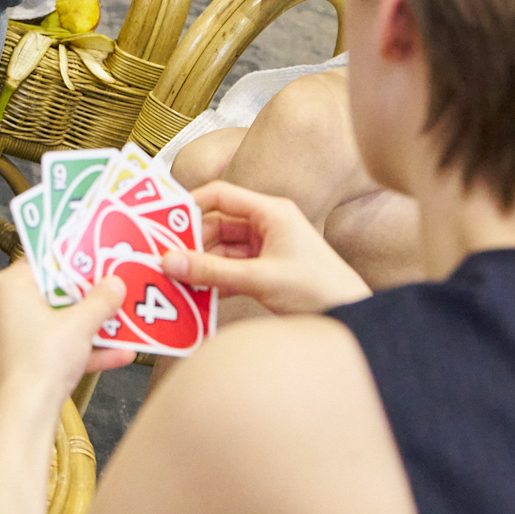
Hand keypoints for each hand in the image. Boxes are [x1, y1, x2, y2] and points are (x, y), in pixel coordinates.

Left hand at [0, 258, 132, 411]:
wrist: (26, 414)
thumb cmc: (42, 362)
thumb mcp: (81, 324)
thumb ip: (101, 301)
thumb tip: (115, 283)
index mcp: (11, 287)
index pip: (43, 259)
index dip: (73, 258)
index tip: (98, 256)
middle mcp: (6, 307)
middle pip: (54, 292)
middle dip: (89, 296)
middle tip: (115, 287)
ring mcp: (14, 336)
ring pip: (59, 322)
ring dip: (92, 325)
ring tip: (124, 321)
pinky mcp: (23, 361)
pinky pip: (57, 347)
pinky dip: (84, 349)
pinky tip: (121, 354)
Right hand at [169, 180, 369, 314]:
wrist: (351, 318)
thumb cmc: (318, 288)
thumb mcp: (259, 278)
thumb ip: (212, 271)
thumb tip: (170, 262)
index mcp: (271, 212)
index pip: (221, 195)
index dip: (190, 205)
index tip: (164, 222)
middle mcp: (267, 225)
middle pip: (217, 225)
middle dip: (192, 243)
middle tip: (165, 259)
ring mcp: (266, 249)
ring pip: (222, 250)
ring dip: (201, 265)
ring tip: (176, 280)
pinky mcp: (266, 271)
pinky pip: (231, 270)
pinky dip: (215, 280)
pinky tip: (196, 294)